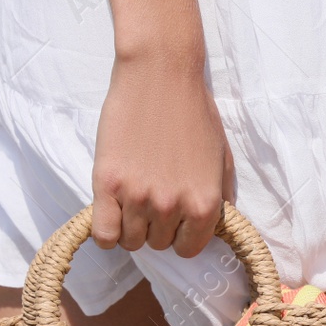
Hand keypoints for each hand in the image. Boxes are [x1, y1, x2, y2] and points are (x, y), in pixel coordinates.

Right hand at [89, 52, 234, 258]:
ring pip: (131, 241)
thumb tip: (216, 228)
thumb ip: (221, 198)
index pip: (190, 249)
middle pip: (159, 244)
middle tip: (153, 199)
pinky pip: (103, 234)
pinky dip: (107, 232)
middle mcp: (172, 206)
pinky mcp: (107, 184)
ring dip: (132, 227)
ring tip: (133, 200)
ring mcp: (138, 197)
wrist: (160, 76)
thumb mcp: (222, 159)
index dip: (182, 236)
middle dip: (157, 227)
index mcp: (205, 204)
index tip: (176, 221)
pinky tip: (112, 213)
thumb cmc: (194, 113)